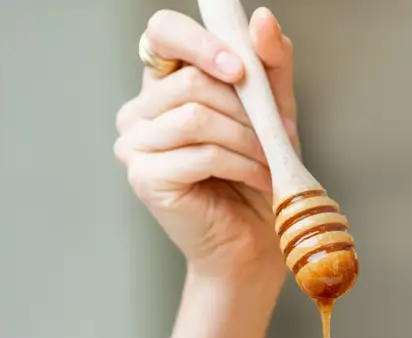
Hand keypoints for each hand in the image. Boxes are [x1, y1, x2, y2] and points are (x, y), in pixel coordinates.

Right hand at [114, 7, 298, 281]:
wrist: (254, 242)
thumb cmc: (258, 174)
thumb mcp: (273, 110)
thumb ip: (269, 64)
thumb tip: (261, 18)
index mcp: (164, 84)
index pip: (163, 32)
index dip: (200, 41)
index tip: (241, 68)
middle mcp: (140, 110)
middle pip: (191, 80)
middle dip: (246, 108)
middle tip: (276, 134)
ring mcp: (135, 144)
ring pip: (196, 116)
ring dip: (246, 138)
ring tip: (268, 159)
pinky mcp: (145, 177)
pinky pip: (200, 152)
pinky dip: (240, 163)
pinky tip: (257, 177)